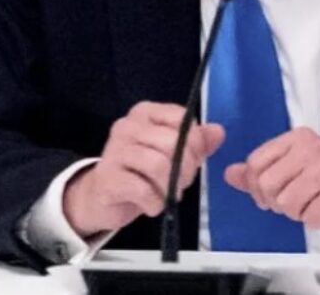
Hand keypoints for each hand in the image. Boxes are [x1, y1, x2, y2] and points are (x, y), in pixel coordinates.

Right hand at [62, 101, 225, 237]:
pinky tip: (150, 205)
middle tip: (178, 184)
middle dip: (185, 170)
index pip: (182, 119)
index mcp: (145, 113)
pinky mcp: (107, 177)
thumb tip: (219, 131)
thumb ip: (196, 143)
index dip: (194, 144)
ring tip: (165, 196)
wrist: (101, 197)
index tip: (188, 160)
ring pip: (159, 166)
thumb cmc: (141, 173)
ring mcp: (114, 150)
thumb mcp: (172, 156)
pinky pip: (143, 190)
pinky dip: (155, 203)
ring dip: (170, 189)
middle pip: (173, 143)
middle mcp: (127, 125)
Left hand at [223, 127, 319, 240]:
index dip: (256, 186)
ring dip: (297, 213)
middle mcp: (312, 149)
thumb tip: (230, 173)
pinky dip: (315, 221)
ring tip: (313, 205)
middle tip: (295, 203)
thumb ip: (262, 172)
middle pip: (268, 184)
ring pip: (286, 203)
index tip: (268, 195)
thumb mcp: (296, 169)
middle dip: (276, 202)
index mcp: (297, 139)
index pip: (256, 162)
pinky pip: (308, 217)